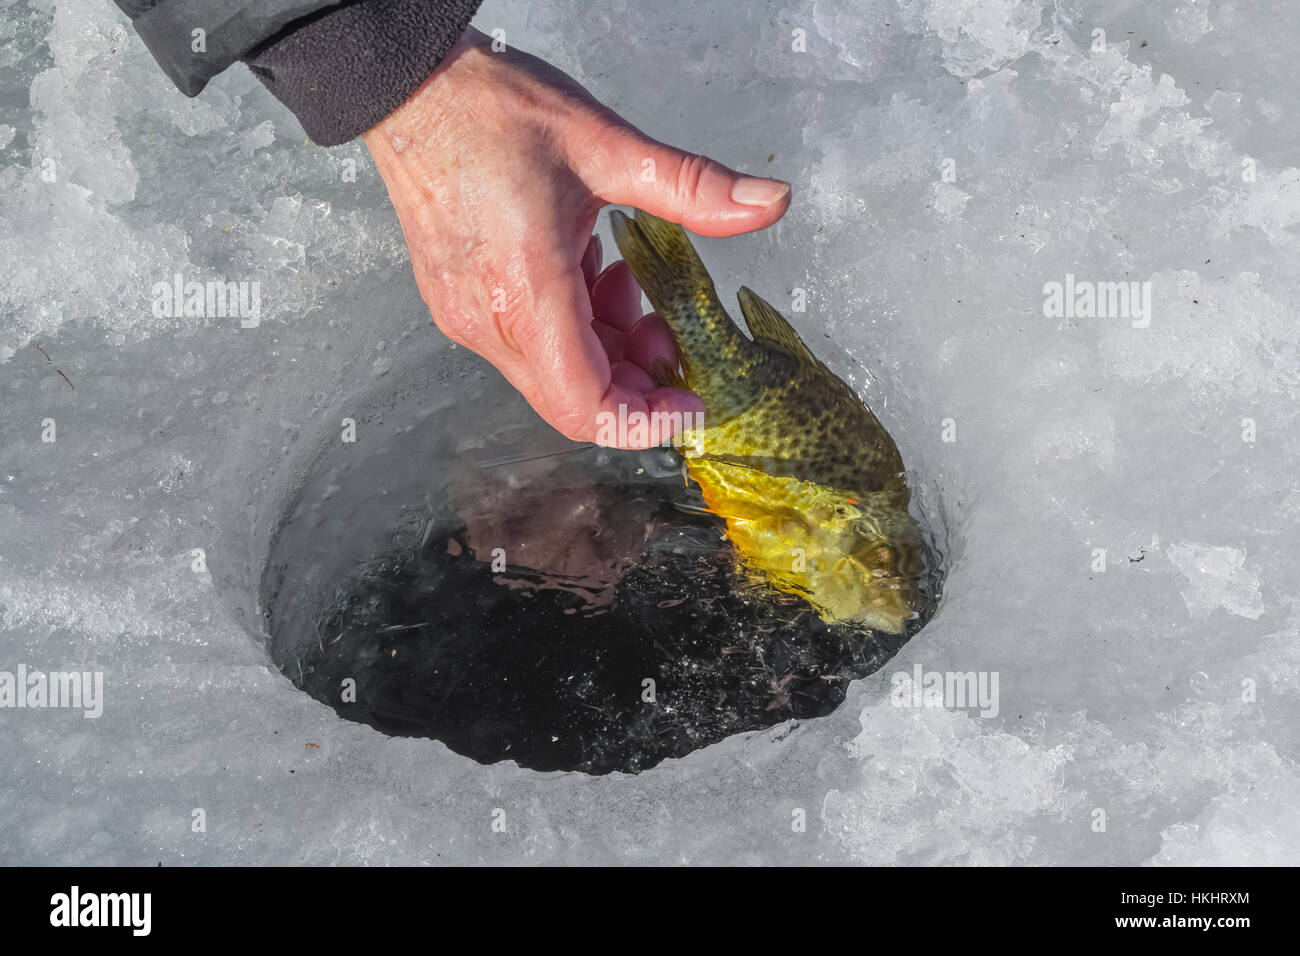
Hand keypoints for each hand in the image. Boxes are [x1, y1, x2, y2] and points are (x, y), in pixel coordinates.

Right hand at [362, 27, 789, 447]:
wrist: (411, 89)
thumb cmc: (492, 112)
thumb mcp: (608, 147)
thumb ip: (694, 187)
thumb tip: (769, 202)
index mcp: (527, 290)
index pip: (585, 405)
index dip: (645, 422)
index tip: (690, 401)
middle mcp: (490, 319)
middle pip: (575, 398)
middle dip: (635, 379)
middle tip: (669, 329)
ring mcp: (468, 317)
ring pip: (553, 372)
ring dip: (606, 347)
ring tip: (628, 283)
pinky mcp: (460, 304)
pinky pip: (528, 344)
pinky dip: (573, 327)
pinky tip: (589, 272)